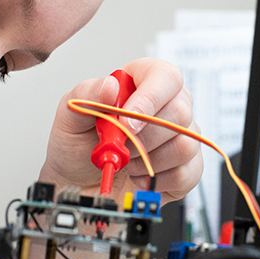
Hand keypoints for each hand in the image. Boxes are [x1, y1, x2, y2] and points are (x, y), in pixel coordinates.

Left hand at [39, 58, 203, 202]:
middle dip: (142, 139)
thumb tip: (110, 85)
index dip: (149, 100)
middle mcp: (169, 104)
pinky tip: (138, 175)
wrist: (78, 181)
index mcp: (144, 81)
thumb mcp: (71, 114)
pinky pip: (187, 173)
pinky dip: (155, 180)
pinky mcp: (188, 166)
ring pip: (184, 145)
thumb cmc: (78, 143)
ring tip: (126, 161)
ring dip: (147, 161)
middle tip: (118, 147)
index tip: (126, 123)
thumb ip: (88, 95)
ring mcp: (182, 135)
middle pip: (180, 113)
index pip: (165, 77)